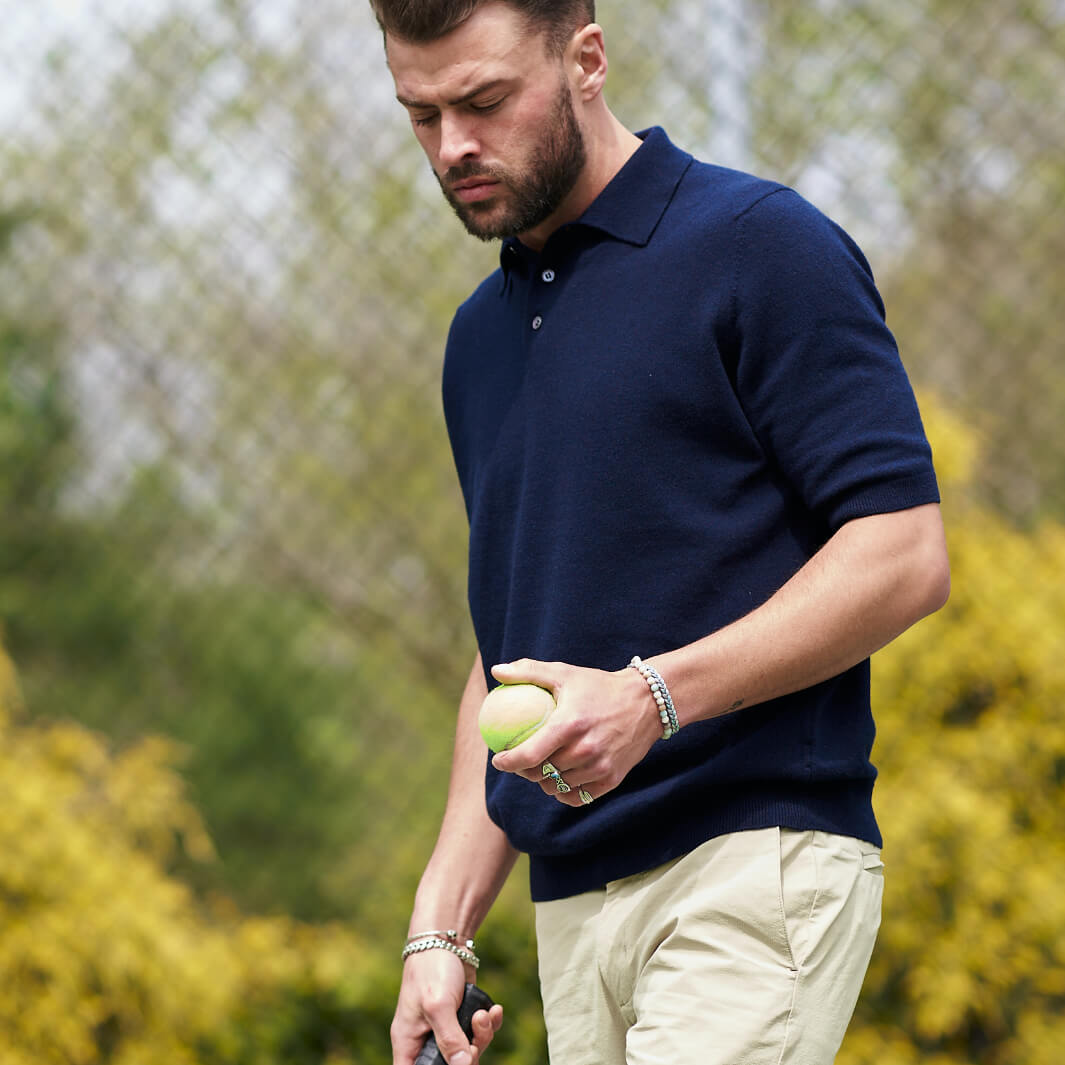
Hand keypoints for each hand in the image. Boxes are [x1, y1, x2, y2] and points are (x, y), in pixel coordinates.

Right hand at [391, 951, 502, 1064]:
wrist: (447, 939)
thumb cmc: (432, 969)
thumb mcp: (438, 1005)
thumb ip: (449, 1039)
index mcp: (408, 1043)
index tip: (451, 1063)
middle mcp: (425, 1039)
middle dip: (468, 1054)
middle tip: (473, 1041)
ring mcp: (446, 1028)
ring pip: (468, 1051)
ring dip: (482, 1035)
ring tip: (482, 1015)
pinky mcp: (463, 1016)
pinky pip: (480, 1033)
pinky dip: (490, 1023)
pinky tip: (493, 1010)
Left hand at [488, 659, 661, 805]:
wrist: (646, 702)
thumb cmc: (599, 685)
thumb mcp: (564, 673)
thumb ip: (528, 671)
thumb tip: (497, 671)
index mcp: (569, 725)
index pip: (529, 754)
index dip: (508, 762)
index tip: (497, 759)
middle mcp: (585, 750)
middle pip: (541, 773)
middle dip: (523, 771)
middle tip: (518, 762)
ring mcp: (599, 767)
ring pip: (558, 786)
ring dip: (544, 782)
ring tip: (539, 769)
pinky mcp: (612, 779)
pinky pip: (578, 796)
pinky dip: (565, 792)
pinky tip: (559, 782)